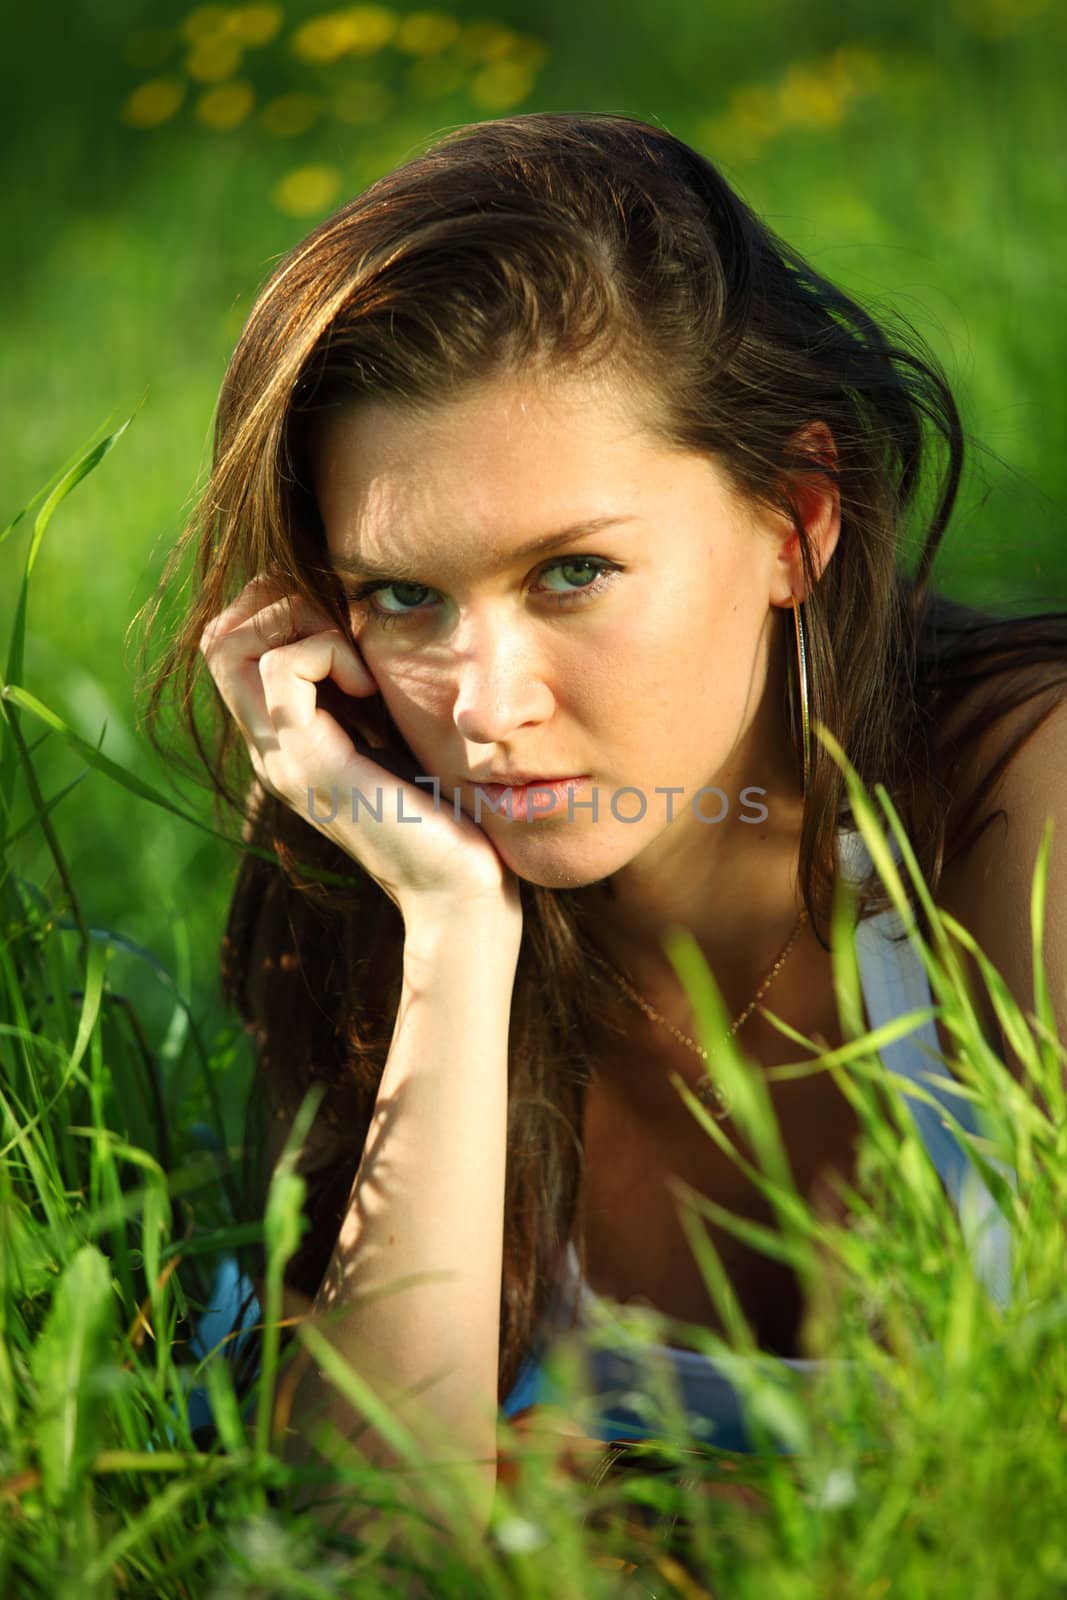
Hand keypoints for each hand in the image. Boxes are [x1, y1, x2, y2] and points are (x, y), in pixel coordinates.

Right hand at [199, 573, 521, 924]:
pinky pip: (280, 670)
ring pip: (231, 646)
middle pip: (217, 640)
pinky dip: (325, 653)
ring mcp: (281, 758)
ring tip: (354, 661)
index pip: (228, 646)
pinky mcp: (309, 765)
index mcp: (284, 741)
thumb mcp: (394, 734)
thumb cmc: (445, 813)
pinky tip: (367, 687)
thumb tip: (365, 624)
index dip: (275, 609)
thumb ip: (365, 693)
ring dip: (299, 624)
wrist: (458, 889)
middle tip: (342, 631)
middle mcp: (268, 749)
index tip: (343, 627)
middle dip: (278, 604)